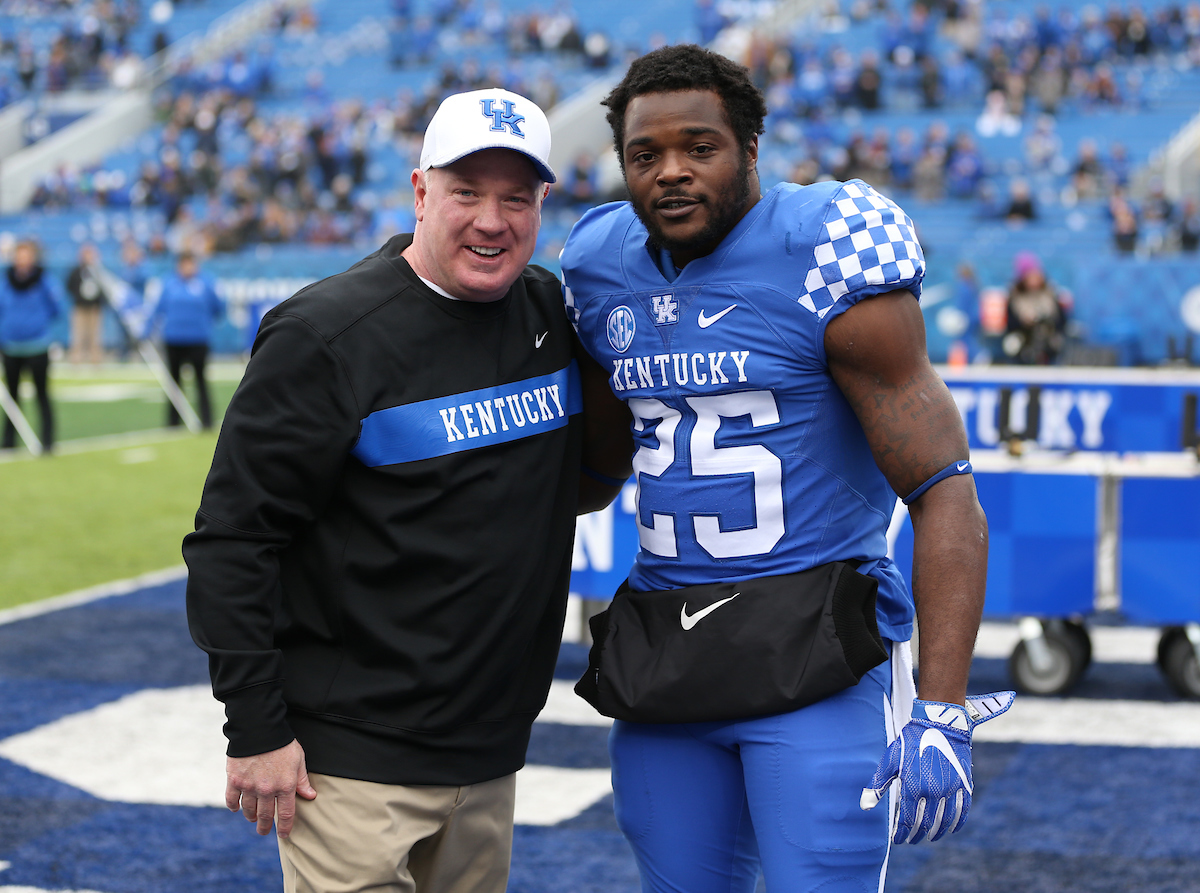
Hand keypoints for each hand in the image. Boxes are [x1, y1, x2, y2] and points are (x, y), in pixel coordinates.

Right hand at [225, 739, 316, 837]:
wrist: (259, 728)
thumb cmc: (282, 743)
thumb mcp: (298, 760)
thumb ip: (302, 780)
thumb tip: (310, 796)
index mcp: (285, 786)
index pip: (287, 814)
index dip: (285, 827)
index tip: (284, 835)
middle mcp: (267, 790)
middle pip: (266, 816)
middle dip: (265, 827)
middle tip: (263, 831)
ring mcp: (249, 786)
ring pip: (249, 810)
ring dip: (251, 816)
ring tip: (252, 818)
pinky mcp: (235, 780)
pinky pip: (232, 800)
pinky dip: (233, 806)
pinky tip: (236, 808)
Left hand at [860, 691, 1013, 843]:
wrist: (939, 723)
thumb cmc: (910, 741)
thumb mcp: (890, 761)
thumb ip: (878, 785)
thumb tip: (864, 806)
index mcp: (914, 787)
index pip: (907, 820)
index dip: (902, 833)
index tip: (898, 840)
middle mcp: (934, 791)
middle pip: (926, 823)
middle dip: (917, 835)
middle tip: (912, 840)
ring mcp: (951, 789)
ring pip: (945, 821)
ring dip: (937, 833)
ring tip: (929, 837)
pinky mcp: (964, 784)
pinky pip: (963, 810)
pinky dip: (957, 823)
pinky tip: (951, 829)